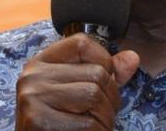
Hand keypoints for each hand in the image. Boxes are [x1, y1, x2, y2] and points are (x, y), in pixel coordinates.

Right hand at [15, 33, 139, 130]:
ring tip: (97, 127)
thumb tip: (133, 58)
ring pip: (94, 96)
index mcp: (40, 63)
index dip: (104, 60)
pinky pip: (89, 124)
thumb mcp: (78, 91)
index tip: (104, 82)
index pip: (82, 43)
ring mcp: (33, 98)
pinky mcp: (39, 122)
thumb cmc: (59, 123)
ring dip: (106, 118)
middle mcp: (33, 76)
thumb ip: (104, 73)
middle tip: (104, 115)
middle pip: (95, 73)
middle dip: (111, 98)